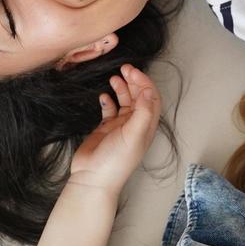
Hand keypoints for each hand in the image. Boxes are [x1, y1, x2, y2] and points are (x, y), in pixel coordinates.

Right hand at [67, 64, 161, 197]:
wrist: (92, 177)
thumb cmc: (115, 160)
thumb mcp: (134, 135)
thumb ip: (143, 112)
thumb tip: (148, 90)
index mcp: (146, 126)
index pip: (151, 99)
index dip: (145, 83)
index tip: (133, 72)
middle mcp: (135, 125)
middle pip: (139, 97)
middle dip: (134, 81)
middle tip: (124, 68)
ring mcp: (120, 126)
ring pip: (124, 101)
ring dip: (121, 88)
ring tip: (114, 77)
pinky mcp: (105, 128)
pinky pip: (109, 109)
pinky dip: (108, 100)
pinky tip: (103, 95)